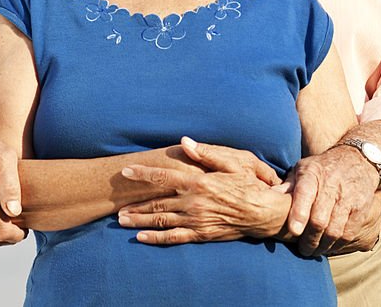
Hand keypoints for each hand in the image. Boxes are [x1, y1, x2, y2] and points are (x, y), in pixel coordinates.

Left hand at [117, 141, 288, 244]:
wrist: (263, 212)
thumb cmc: (249, 185)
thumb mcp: (233, 163)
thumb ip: (207, 154)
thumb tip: (185, 142)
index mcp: (198, 183)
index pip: (164, 176)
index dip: (143, 173)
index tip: (126, 171)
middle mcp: (193, 203)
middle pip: (157, 202)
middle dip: (134, 203)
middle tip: (116, 205)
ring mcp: (195, 221)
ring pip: (161, 221)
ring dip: (139, 221)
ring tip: (122, 220)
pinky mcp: (200, 234)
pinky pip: (174, 238)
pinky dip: (155, 238)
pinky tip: (141, 238)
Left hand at [287, 146, 379, 255]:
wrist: (358, 159)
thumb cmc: (322, 168)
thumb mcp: (303, 169)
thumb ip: (286, 186)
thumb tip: (267, 198)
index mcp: (312, 173)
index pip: (305, 193)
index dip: (299, 213)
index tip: (294, 231)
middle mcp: (331, 185)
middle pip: (320, 219)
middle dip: (309, 240)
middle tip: (303, 249)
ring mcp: (348, 197)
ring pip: (335, 231)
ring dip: (323, 246)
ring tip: (314, 250)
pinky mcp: (361, 208)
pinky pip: (349, 233)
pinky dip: (338, 245)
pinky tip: (330, 246)